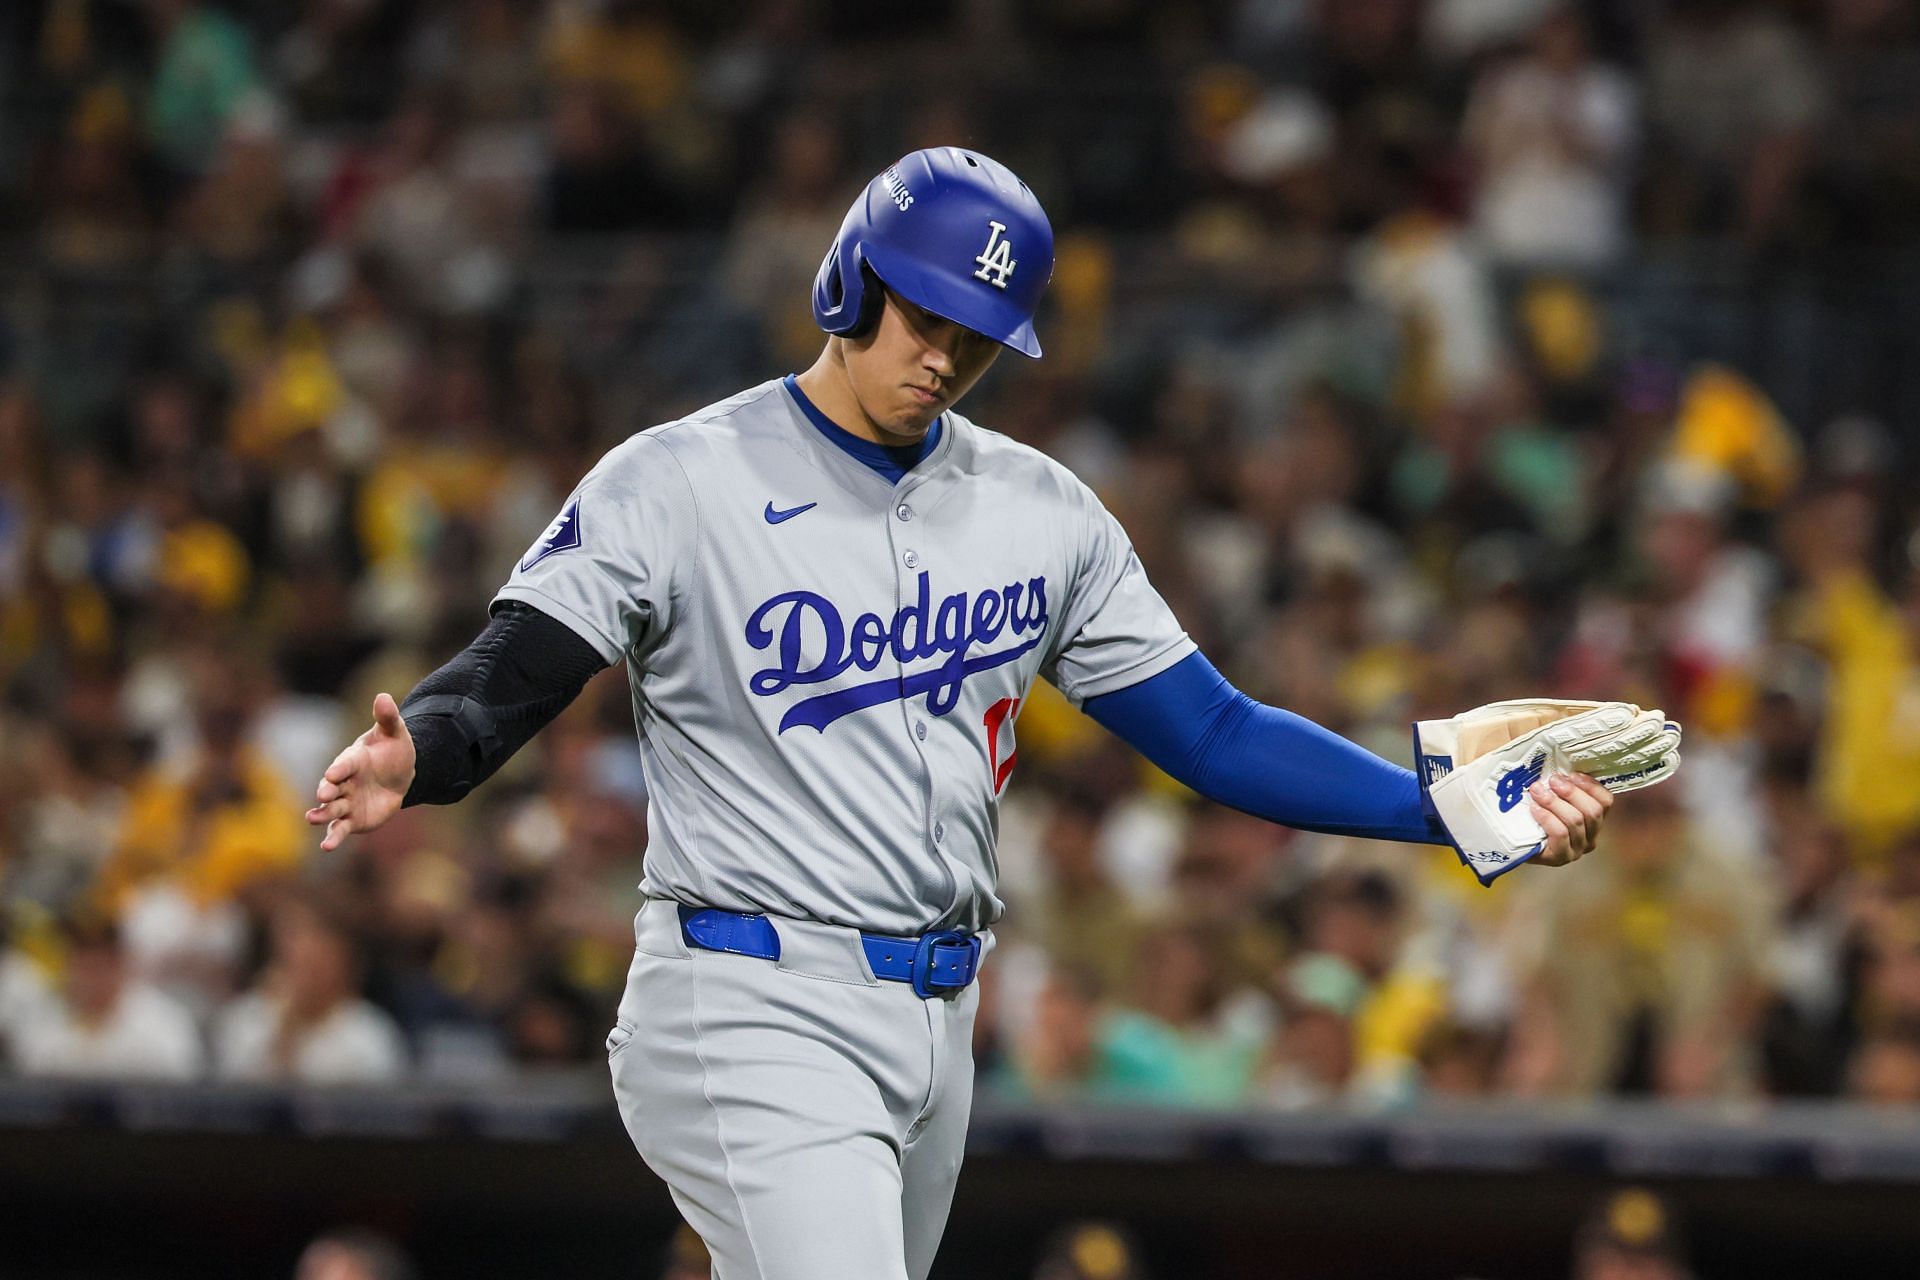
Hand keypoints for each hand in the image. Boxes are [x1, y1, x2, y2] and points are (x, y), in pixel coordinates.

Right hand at [305, 693, 415, 851]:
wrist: (399, 775)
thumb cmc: (393, 750)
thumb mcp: (395, 732)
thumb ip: (388, 717)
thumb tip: (384, 696)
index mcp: (352, 759)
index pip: (344, 764)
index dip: (339, 768)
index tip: (334, 774)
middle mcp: (344, 782)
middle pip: (332, 788)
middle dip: (326, 791)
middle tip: (322, 795)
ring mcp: (345, 802)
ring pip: (331, 809)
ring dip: (322, 815)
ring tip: (313, 819)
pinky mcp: (351, 820)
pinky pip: (339, 829)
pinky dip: (333, 838)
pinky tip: (326, 847)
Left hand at [1527, 771, 1612, 867]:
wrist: (1515, 843)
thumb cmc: (1535, 817)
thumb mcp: (1553, 798)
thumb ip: (1561, 786)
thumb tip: (1558, 764)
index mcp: (1594, 820)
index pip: (1606, 801)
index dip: (1591, 786)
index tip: (1572, 774)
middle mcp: (1590, 836)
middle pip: (1592, 811)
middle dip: (1571, 792)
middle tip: (1553, 781)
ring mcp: (1577, 849)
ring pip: (1575, 821)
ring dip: (1555, 802)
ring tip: (1537, 791)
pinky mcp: (1560, 857)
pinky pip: (1560, 833)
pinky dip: (1547, 817)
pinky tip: (1534, 809)